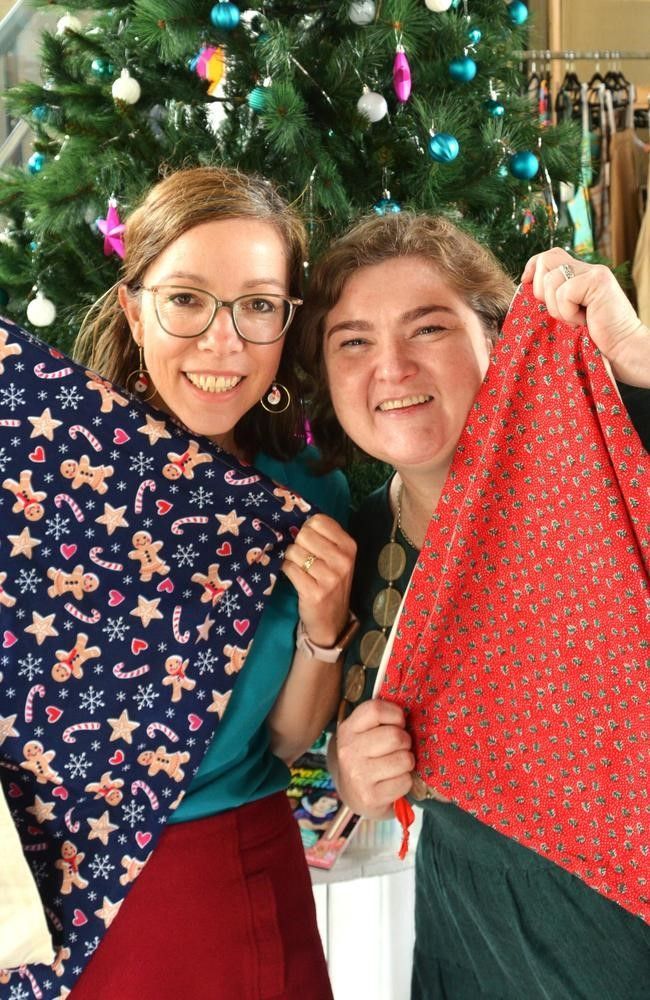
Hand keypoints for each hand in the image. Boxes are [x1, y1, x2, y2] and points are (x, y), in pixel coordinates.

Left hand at [281, 513, 355, 647]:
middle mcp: (343, 560)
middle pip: (304, 534)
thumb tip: (293, 518)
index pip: (318, 520)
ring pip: (294, 551)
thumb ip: (322, 537)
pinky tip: (295, 577)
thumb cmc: (330, 582)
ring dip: (290, 558)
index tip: (307, 540)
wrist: (332, 620)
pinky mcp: (314, 592)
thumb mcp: (336, 558)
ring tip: (299, 569)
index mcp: (349, 546)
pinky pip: (289, 569)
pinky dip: (286, 570)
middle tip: (302, 557)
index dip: (306, 528)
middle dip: (297, 544)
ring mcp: (330, 577)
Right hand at [334, 700, 413, 817]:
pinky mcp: (370, 797)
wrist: (353, 794)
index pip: (376, 709)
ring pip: (404, 759)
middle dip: (405, 742)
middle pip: (395, 736)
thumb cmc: (367, 757)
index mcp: (348, 729)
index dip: (395, 715)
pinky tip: (394, 782)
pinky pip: (405, 781)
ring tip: (397, 765)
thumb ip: (382, 720)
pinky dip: (406, 782)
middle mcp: (349, 751)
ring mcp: (358, 775)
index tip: (397, 724)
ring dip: (407, 762)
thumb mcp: (365, 734)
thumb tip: (412, 712)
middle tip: (399, 748)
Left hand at [521, 248, 649, 387]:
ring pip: (552, 280)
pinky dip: (568, 312)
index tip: (526, 284)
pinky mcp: (598, 281)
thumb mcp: (566, 315)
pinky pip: (565, 292)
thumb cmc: (593, 340)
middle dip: (541, 291)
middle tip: (560, 313)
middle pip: (545, 261)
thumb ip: (553, 297)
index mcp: (579, 274)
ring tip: (575, 320)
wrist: (621, 351)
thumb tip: (526, 286)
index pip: (548, 256)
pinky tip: (583, 321)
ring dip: (557, 308)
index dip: (532, 266)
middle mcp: (587, 269)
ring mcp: (594, 273)